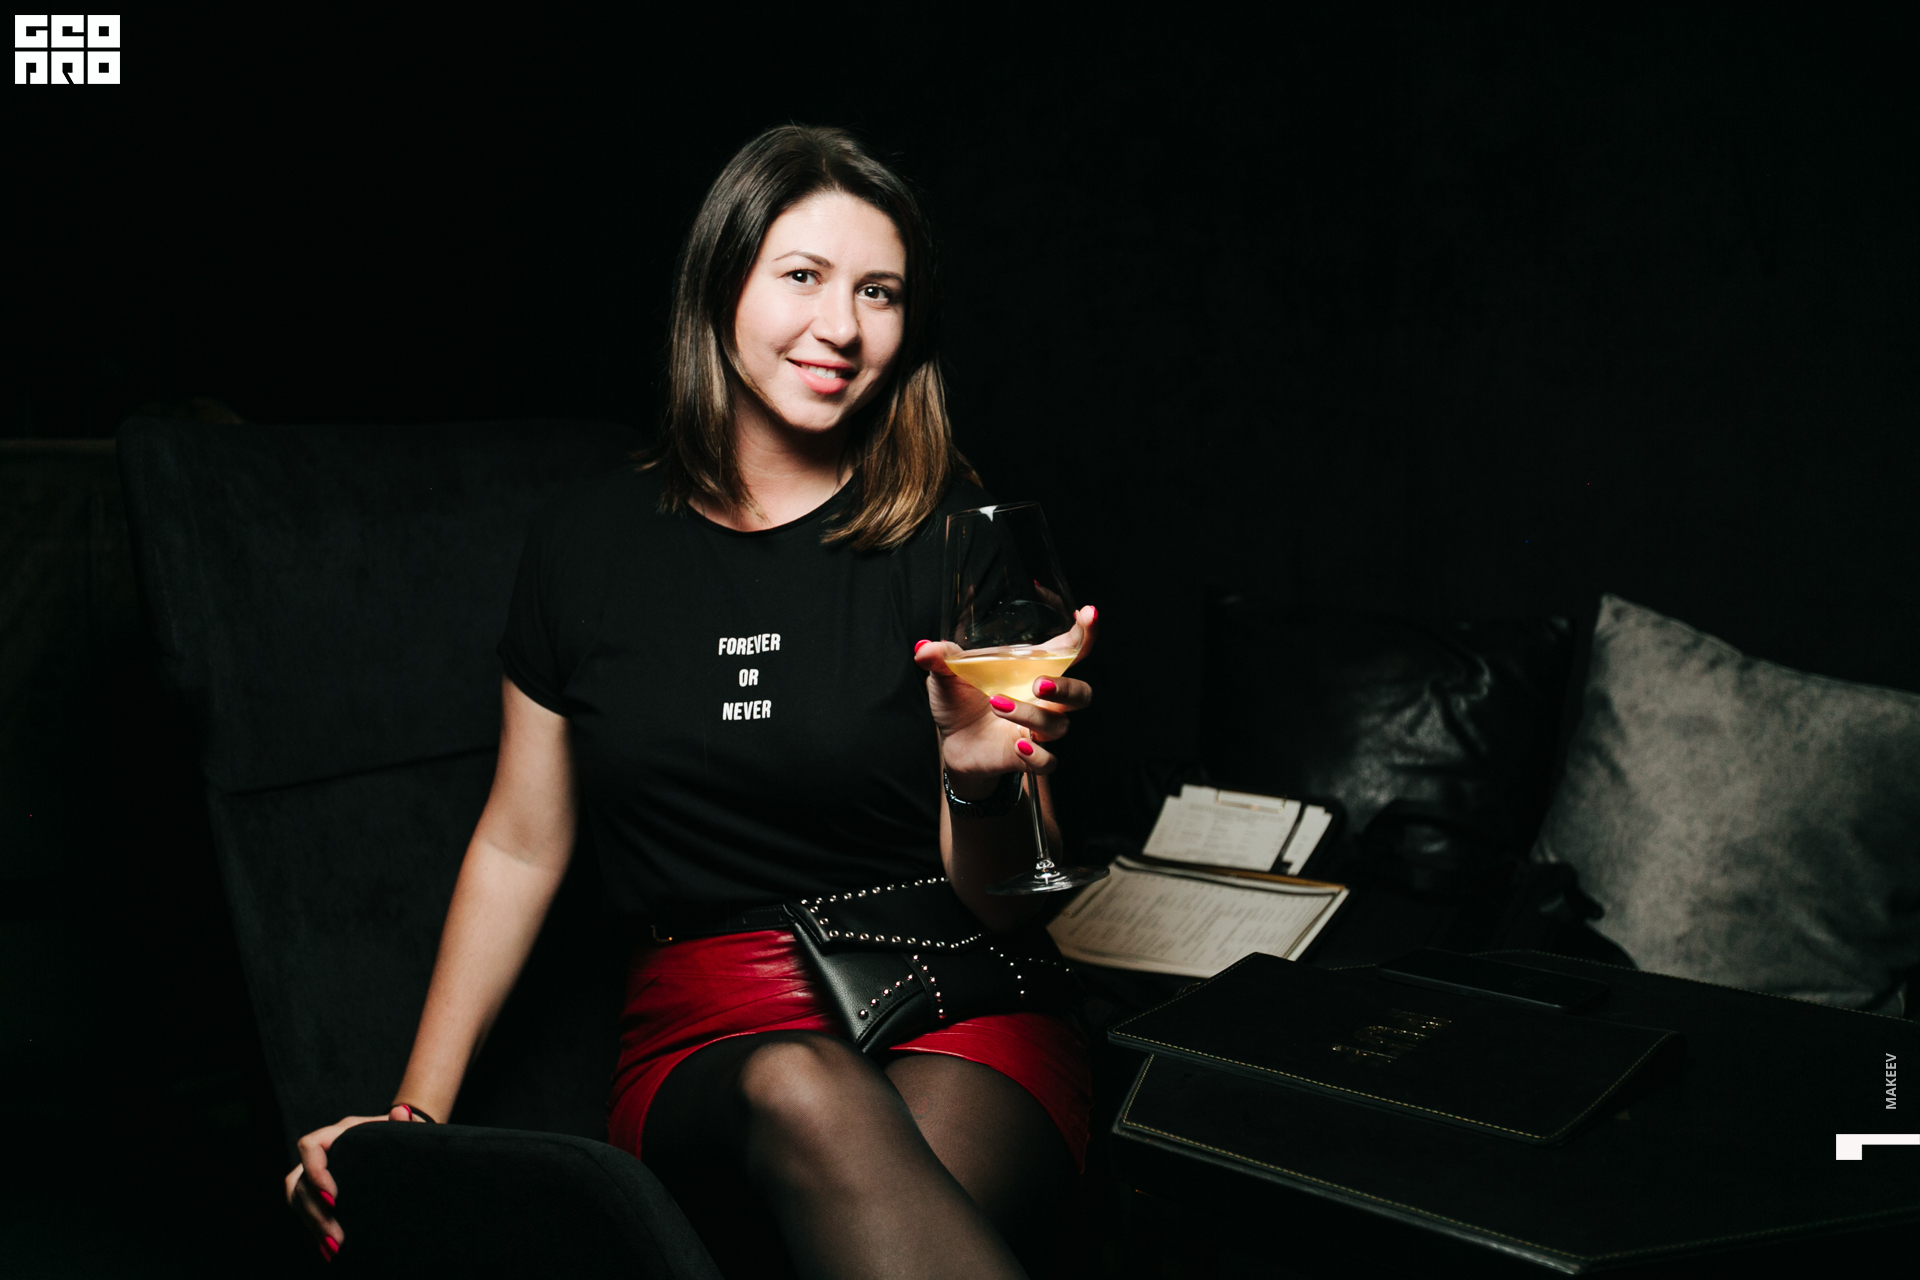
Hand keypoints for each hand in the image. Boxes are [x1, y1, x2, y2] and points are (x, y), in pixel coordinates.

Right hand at [284, 1105, 425, 1260]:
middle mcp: (322, 1152)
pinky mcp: (318, 1191)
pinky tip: (328, 1249)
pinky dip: (315, 1228)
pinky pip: (305, 1209)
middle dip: (315, 1211)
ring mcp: (317, 1172)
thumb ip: (402, 1123)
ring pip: (298, 1199)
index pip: (310, 1146)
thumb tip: (402, 1113)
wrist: (396, 1142)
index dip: (315, 1171)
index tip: (333, 1197)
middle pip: (300, 1181)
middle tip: (336, 1235)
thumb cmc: (397, 1134)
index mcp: (339, 1133)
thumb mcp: (402, 1129)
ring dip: (313, 1224)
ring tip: (334, 1246)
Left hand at [915, 605, 1097, 785]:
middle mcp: (1043, 700)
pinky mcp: (1028, 756)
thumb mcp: (946, 675)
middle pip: (1081, 693)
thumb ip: (940, 658)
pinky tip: (1018, 744)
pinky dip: (1037, 755)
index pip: (1071, 650)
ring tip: (997, 705)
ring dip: (1032, 715)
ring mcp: (1038, 729)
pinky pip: (1049, 761)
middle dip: (1067, 687)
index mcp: (1031, 670)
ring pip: (1059, 725)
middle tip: (1039, 683)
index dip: (1086, 632)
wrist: (952, 744)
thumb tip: (924, 649)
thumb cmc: (959, 702)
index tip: (1089, 613)